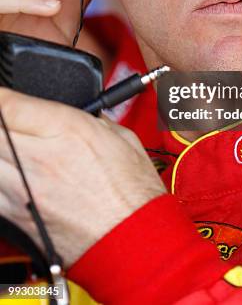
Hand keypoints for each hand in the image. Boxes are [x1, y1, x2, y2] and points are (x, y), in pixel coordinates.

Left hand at [0, 88, 165, 265]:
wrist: (133, 241)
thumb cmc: (134, 193)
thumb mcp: (119, 137)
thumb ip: (88, 119)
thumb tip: (75, 111)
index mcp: (68, 130)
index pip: (9, 104)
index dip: (1, 96)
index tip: (4, 94)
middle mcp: (41, 158)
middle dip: (1, 120)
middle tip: (8, 119)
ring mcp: (23, 190)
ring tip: (12, 148)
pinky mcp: (16, 217)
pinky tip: (10, 173)